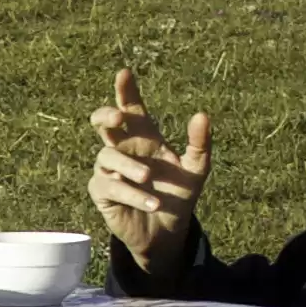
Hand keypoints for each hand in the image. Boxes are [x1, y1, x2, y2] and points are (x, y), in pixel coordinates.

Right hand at [87, 62, 215, 263]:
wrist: (169, 233)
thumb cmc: (179, 197)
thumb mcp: (196, 170)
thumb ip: (199, 143)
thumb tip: (202, 114)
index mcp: (145, 138)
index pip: (132, 109)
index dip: (125, 90)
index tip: (125, 73)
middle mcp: (124, 150)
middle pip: (103, 123)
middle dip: (105, 115)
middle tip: (118, 117)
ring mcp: (110, 171)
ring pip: (107, 156)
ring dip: (128, 166)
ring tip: (149, 177)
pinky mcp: (103, 193)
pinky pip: (109, 186)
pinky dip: (131, 193)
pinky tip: (152, 203)